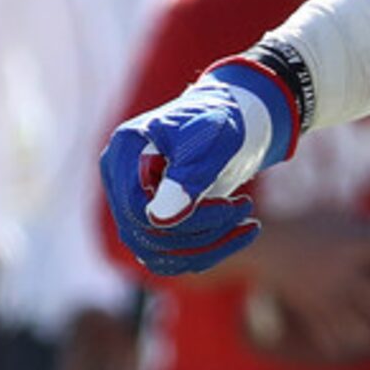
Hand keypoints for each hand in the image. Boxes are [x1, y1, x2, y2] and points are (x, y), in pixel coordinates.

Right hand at [100, 59, 298, 274]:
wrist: (231, 114)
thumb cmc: (220, 117)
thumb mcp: (209, 139)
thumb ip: (187, 176)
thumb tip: (161, 221)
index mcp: (124, 155)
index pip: (138, 209)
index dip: (185, 219)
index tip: (232, 206)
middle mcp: (120, 182)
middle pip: (146, 234)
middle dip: (204, 230)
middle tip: (246, 207)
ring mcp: (132, 204)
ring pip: (158, 252)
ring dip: (209, 246)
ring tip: (249, 224)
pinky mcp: (152, 221)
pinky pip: (171, 255)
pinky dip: (207, 252)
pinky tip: (240, 235)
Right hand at [245, 215, 369, 362]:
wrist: (267, 243)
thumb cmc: (306, 224)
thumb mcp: (339, 218)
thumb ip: (364, 228)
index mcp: (356, 248)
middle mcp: (345, 275)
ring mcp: (327, 296)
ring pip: (356, 327)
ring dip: (367, 334)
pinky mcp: (310, 309)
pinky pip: (328, 334)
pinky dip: (337, 342)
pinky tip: (344, 346)